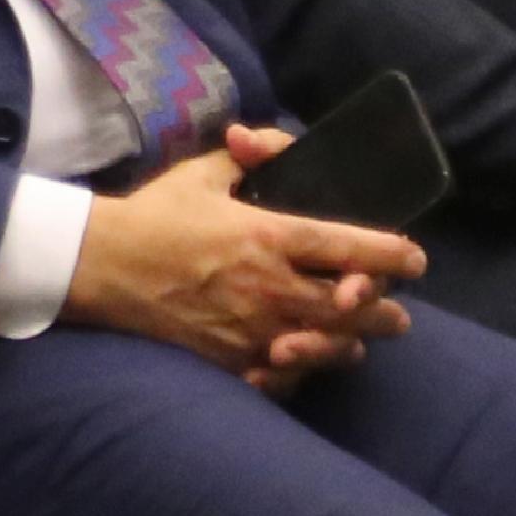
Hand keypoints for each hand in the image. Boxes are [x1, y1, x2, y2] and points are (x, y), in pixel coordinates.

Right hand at [63, 127, 418, 388]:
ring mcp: (252, 330)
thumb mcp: (201, 173)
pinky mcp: (230, 361)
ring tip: (360, 341)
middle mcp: (271, 286)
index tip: (415, 258)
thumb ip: (246, 156)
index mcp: (270, 236)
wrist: (100, 268)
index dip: (395, 255)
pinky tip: (307, 362)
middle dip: (384, 311)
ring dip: (351, 344)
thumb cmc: (153, 216)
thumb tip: (261, 140)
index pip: (354, 248)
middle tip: (397, 315)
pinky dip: (303, 371)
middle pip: (353, 307)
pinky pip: (284, 376)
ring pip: (327, 346)